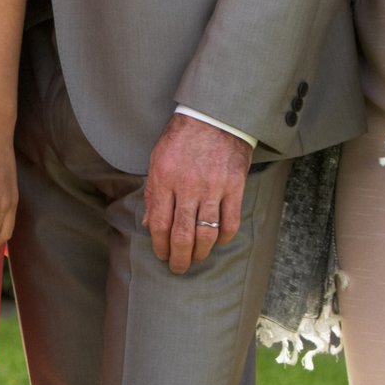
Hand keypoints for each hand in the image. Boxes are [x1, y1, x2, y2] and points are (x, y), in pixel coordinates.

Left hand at [144, 113, 251, 273]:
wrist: (214, 115)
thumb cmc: (181, 137)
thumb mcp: (157, 159)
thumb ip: (154, 193)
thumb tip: (149, 225)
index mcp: (165, 178)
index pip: (160, 223)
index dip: (159, 245)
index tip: (161, 254)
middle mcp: (188, 186)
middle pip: (182, 234)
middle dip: (178, 258)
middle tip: (177, 268)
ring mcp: (213, 188)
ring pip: (206, 233)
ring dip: (200, 252)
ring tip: (196, 259)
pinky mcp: (234, 187)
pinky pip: (230, 222)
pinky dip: (224, 238)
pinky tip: (218, 243)